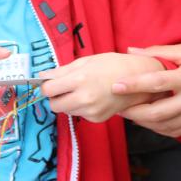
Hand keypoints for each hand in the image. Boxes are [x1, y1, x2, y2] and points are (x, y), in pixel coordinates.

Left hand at [39, 53, 164, 122]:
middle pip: (54, 106)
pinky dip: (81, 108)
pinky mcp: (97, 119)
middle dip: (54, 97)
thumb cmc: (112, 64)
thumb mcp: (86, 61)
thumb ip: (62, 70)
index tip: (49, 83)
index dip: (46, 86)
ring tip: (82, 90)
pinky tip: (92, 97)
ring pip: (66, 111)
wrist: (138, 79)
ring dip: (68, 102)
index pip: (48, 90)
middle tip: (63, 88)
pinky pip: (80, 115)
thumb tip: (42, 75)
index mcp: (80, 79)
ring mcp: (91, 111)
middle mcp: (84, 98)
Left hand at [112, 44, 180, 137]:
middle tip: (117, 107)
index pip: (157, 83)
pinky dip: (159, 129)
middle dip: (134, 111)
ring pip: (165, 126)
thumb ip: (160, 52)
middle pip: (157, 112)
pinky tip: (148, 122)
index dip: (134, 85)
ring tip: (129, 114)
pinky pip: (176, 132)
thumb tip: (133, 50)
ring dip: (144, 122)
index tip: (116, 85)